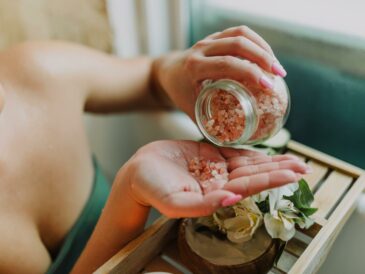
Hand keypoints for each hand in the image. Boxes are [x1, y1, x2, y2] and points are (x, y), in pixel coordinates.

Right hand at [121, 140, 308, 217]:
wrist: (138, 172)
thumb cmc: (152, 189)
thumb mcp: (174, 203)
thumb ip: (202, 205)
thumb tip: (233, 199)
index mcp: (215, 195)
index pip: (249, 187)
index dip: (271, 180)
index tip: (294, 175)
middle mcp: (219, 183)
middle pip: (254, 175)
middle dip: (279, 171)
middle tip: (304, 166)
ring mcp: (215, 169)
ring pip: (248, 164)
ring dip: (270, 161)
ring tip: (293, 159)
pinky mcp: (209, 155)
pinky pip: (234, 152)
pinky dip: (251, 152)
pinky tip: (266, 152)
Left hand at [154, 26, 286, 118]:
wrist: (169, 74)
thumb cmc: (181, 95)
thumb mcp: (193, 111)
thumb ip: (212, 125)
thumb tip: (237, 144)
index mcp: (194, 67)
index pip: (226, 64)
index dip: (251, 73)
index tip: (269, 86)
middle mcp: (201, 49)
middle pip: (237, 44)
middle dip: (262, 59)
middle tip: (278, 76)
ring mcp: (209, 40)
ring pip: (241, 34)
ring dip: (263, 48)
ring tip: (276, 67)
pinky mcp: (216, 36)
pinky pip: (239, 32)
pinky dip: (257, 42)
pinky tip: (267, 56)